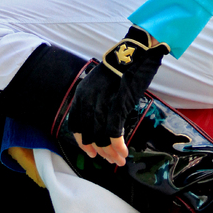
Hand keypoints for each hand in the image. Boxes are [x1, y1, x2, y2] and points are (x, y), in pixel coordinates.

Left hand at [62, 27, 169, 163]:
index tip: (91, 152)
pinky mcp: (118, 104)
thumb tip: (101, 123)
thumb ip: (97, 101)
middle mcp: (88, 100)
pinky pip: (115, 131)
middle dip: (99, 151)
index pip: (76, 126)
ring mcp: (102, 102)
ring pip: (102, 136)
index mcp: (82, 95)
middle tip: (110, 160)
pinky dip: (118, 145)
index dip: (83, 143)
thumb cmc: (121, 67)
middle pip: (89, 135)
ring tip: (119, 159)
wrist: (135, 52)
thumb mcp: (100, 83)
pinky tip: (123, 152)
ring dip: (111, 152)